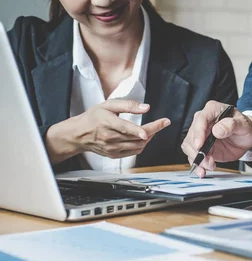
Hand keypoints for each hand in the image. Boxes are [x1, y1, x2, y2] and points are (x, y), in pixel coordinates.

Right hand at [45, 100, 169, 162]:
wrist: (79, 134)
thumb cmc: (94, 117)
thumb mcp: (108, 105)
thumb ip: (128, 105)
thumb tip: (146, 108)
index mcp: (106, 122)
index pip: (126, 128)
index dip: (139, 130)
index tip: (153, 128)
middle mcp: (109, 137)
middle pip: (136, 137)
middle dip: (153, 129)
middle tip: (163, 122)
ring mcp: (112, 148)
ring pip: (138, 145)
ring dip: (149, 137)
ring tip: (152, 128)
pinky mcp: (114, 155)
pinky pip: (134, 151)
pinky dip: (142, 144)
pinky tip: (143, 137)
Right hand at [181, 101, 251, 176]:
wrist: (246, 138)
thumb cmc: (245, 127)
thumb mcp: (243, 125)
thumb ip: (231, 125)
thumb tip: (217, 130)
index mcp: (212, 110)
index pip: (200, 119)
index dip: (198, 133)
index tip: (200, 145)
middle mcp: (202, 121)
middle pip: (192, 135)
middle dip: (198, 150)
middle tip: (209, 160)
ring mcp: (200, 134)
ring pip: (189, 146)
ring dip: (197, 159)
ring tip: (210, 165)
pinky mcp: (200, 147)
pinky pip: (193, 155)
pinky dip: (196, 164)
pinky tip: (202, 170)